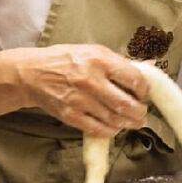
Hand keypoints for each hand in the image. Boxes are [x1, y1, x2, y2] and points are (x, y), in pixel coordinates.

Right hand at [11, 44, 148, 136]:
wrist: (31, 74)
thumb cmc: (66, 60)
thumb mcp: (94, 51)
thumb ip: (121, 62)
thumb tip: (150, 65)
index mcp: (100, 60)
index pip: (134, 78)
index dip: (144, 89)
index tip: (144, 94)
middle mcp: (90, 80)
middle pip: (126, 103)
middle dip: (139, 112)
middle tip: (142, 113)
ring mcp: (79, 100)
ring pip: (114, 119)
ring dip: (128, 123)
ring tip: (134, 122)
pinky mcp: (69, 115)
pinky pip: (97, 128)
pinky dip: (110, 131)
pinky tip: (115, 127)